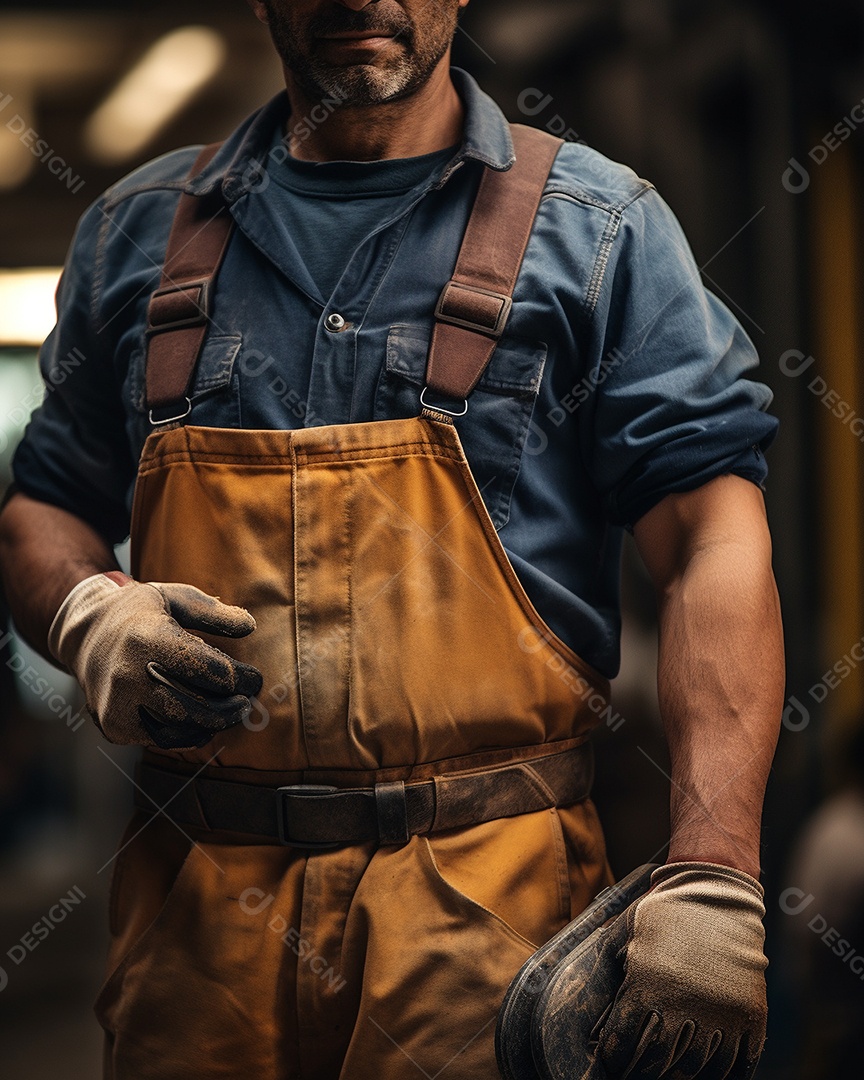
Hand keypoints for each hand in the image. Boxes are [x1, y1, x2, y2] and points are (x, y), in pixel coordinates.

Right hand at [48, 574, 262, 748]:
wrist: (84, 635)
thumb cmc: (137, 613)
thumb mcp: (174, 597)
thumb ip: (213, 612)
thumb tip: (250, 625)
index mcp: (148, 637)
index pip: (209, 669)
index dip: (241, 678)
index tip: (255, 679)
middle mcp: (129, 674)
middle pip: (197, 705)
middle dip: (231, 708)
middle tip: (247, 703)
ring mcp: (119, 704)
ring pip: (181, 727)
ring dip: (213, 724)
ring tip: (230, 713)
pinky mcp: (114, 725)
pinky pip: (160, 739)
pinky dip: (187, 735)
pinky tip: (203, 724)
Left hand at [597, 862, 767, 1078]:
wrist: (716, 891)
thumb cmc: (665, 911)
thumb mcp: (625, 931)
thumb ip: (604, 965)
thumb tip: (583, 996)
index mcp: (647, 985)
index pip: (622, 1041)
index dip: (614, 1057)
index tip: (612, 1063)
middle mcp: (683, 1005)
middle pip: (656, 1062)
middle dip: (641, 1071)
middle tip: (636, 1072)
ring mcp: (720, 1013)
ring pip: (694, 1067)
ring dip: (678, 1075)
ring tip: (669, 1074)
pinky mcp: (749, 1016)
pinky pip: (738, 1063)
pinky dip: (722, 1075)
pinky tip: (707, 1073)